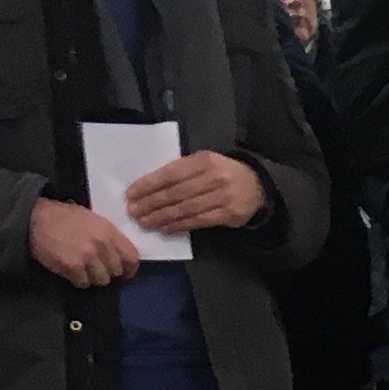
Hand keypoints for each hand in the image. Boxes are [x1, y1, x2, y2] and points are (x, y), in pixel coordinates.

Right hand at [29, 197, 139, 285]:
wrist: (35, 219)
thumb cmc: (63, 218)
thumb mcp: (92, 219)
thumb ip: (109, 237)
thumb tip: (121, 256)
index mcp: (109, 230)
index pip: (132, 258)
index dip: (128, 268)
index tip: (123, 272)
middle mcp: (101, 244)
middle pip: (116, 272)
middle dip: (106, 271)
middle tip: (94, 266)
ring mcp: (88, 256)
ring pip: (101, 280)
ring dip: (92, 277)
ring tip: (81, 266)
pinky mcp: (73, 266)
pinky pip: (83, 283)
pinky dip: (77, 279)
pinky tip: (70, 268)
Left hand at [124, 149, 264, 233]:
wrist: (257, 185)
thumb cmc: (222, 172)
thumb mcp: (204, 163)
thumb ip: (182, 171)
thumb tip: (151, 186)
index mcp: (203, 160)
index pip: (171, 173)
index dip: (150, 184)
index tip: (131, 193)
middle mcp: (213, 177)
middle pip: (177, 192)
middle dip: (152, 203)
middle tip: (134, 212)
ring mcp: (223, 196)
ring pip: (186, 208)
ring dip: (163, 217)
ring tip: (145, 222)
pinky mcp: (229, 214)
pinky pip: (199, 221)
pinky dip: (180, 225)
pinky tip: (166, 228)